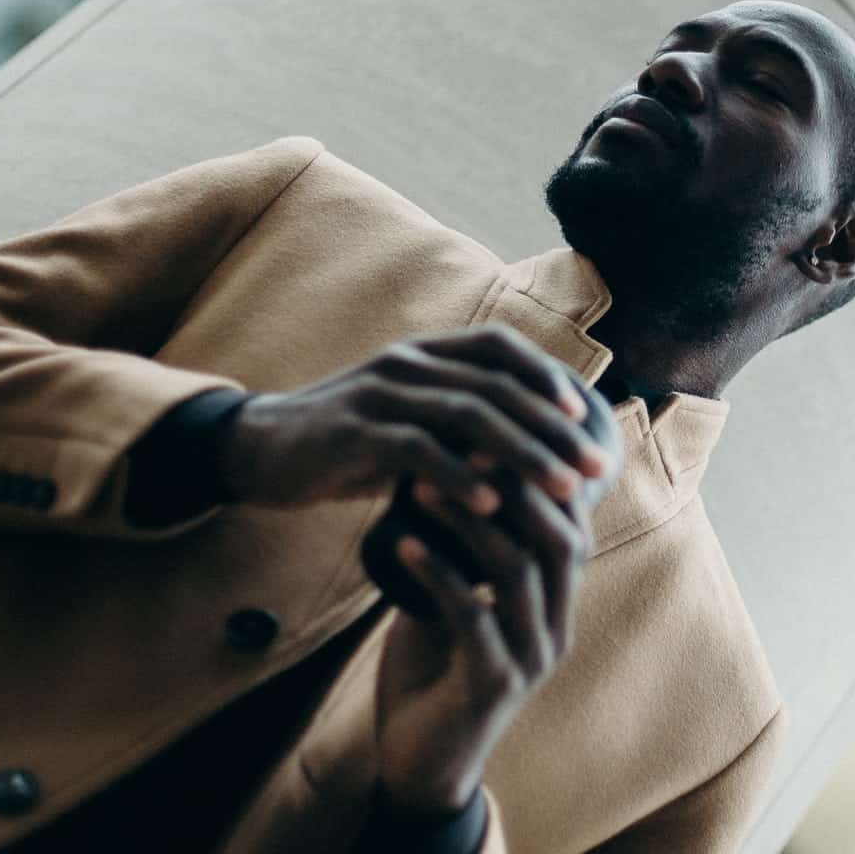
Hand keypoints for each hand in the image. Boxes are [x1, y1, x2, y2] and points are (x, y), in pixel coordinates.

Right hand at [218, 325, 612, 511]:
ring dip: (523, 454)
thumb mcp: (408, 424)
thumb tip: (532, 450)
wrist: (260, 452)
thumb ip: (458, 426)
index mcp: (424, 353)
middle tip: (595, 469)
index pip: (501, 347)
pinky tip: (491, 506)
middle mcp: (406, 362)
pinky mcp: (351, 432)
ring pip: (468, 413)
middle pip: (497, 384)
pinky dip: (459, 476)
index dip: (547, 378)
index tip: (587, 422)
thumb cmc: (347, 444)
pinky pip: (416, 449)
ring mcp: (378, 392)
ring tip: (562, 490)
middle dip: (554, 428)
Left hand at [370, 386, 619, 815]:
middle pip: (561, 535)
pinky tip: (401, 542)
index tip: (485, 423)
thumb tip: (440, 467)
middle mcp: (555, 625)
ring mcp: (531, 657)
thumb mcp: (454, 597)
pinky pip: (473, 618)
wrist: (416, 765)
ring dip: (471, 521)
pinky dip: (439, 573)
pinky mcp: (493, 686)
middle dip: (513, 484)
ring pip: (520, 571)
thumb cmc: (434, 671)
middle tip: (460, 439)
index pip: (568, 516)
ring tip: (422, 484)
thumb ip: (464, 548)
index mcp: (555, 599)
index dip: (535, 468)